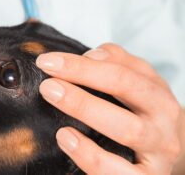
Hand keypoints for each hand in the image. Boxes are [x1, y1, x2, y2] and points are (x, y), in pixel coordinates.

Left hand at [36, 43, 183, 173]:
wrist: (170, 153)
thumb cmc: (144, 115)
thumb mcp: (137, 85)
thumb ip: (115, 64)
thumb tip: (91, 55)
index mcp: (157, 93)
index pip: (120, 71)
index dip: (81, 65)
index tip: (47, 63)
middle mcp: (162, 121)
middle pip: (126, 91)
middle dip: (83, 80)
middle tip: (47, 84)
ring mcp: (158, 152)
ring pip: (127, 130)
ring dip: (86, 110)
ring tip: (54, 99)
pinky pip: (119, 171)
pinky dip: (91, 156)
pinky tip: (66, 138)